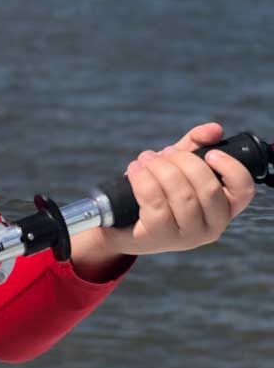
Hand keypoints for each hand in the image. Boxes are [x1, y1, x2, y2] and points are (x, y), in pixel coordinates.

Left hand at [100, 122, 255, 255]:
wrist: (124, 223)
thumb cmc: (159, 191)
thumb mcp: (179, 166)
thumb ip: (196, 145)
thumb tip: (214, 129)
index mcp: (225, 208)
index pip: (244, 190)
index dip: (231, 168)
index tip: (210, 153)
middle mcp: (213, 227)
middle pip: (208, 188)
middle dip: (183, 161)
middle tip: (164, 152)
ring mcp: (187, 237)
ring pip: (182, 195)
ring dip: (160, 169)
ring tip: (146, 158)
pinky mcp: (160, 238)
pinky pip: (155, 203)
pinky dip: (144, 180)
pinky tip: (135, 169)